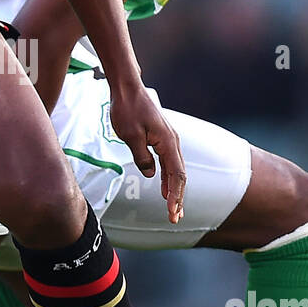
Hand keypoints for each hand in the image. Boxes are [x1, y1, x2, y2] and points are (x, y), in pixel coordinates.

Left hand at [109, 81, 185, 222]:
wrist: (127, 88)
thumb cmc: (127, 109)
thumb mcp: (130, 136)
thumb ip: (141, 157)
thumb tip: (151, 174)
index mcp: (168, 142)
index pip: (177, 175)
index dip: (176, 196)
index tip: (172, 212)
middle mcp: (172, 142)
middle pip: (180, 175)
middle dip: (178, 198)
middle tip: (175, 218)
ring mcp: (168, 139)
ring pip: (176, 169)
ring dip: (175, 190)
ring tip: (173, 209)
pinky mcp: (161, 138)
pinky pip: (169, 162)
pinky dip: (168, 178)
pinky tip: (163, 188)